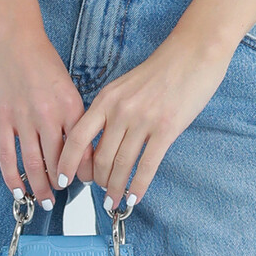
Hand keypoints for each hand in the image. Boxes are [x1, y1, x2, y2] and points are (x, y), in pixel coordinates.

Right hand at [0, 12, 95, 205]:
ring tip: (46, 200)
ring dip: (42, 188)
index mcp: (71, 107)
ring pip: (34, 166)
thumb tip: (78, 148)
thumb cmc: (42, 60)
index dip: (85, 173)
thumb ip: (72, 116)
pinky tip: (19, 191)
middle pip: (59, 164)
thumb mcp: (67, 86)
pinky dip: (13, 179)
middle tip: (65, 193)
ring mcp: (23, 120)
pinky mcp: (1, 120)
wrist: (13, 38)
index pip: (83, 151)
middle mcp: (49, 116)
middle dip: (64, 184)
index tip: (85, 182)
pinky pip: (8, 158)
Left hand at [56, 32, 233, 209]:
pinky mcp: (166, 129)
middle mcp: (121, 110)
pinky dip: (139, 186)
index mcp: (107, 98)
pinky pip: (147, 166)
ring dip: (116, 188)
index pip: (78, 137)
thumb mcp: (125, 85)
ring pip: (122, 165)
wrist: (193, 54)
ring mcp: (143, 120)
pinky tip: (135, 198)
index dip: (68, 162)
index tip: (63, 179)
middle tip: (100, 192)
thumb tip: (101, 142)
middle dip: (98, 181)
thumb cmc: (161, 70)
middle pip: (101, 158)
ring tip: (114, 201)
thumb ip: (111, 110)